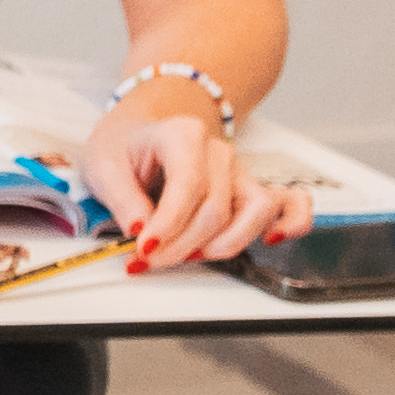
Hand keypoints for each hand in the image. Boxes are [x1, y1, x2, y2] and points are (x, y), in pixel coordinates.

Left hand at [71, 93, 312, 272]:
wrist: (138, 135)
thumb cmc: (124, 148)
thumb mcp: (103, 168)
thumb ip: (123, 200)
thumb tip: (142, 231)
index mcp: (184, 135)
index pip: (188, 186)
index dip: (168, 225)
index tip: (144, 249)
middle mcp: (219, 153)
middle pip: (216, 209)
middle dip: (182, 245)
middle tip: (148, 259)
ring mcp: (238, 172)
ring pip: (257, 211)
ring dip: (225, 244)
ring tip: (189, 255)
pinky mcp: (249, 192)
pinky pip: (291, 204)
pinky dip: (291, 223)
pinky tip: (271, 239)